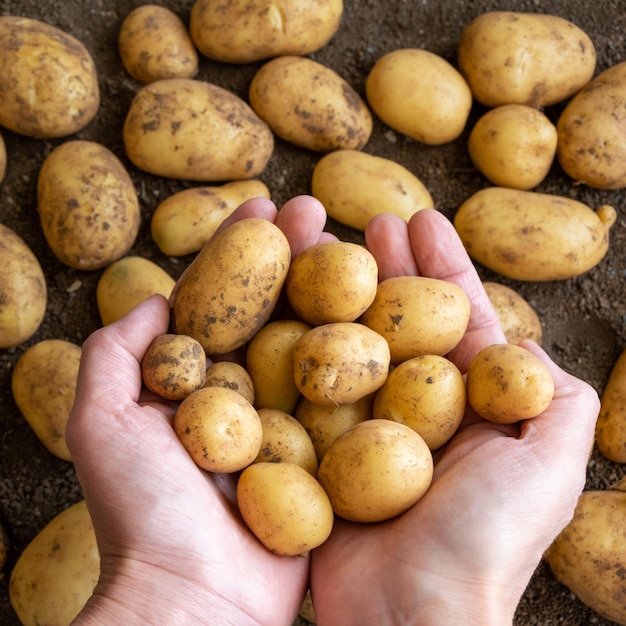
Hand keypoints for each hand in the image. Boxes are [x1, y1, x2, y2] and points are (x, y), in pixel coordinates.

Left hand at [66, 195, 333, 625]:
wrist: (199, 600)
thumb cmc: (144, 513)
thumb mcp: (100, 423)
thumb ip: (114, 354)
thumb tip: (148, 297)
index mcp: (196, 382)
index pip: (220, 297)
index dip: (240, 248)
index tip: (263, 202)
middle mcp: (246, 394)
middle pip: (273, 308)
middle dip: (294, 253)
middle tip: (317, 208)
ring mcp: (291, 419)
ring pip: (315, 341)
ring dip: (334, 290)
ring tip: (356, 240)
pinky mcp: (328, 451)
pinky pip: (348, 392)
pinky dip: (365, 351)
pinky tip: (386, 309)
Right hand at [310, 210, 599, 625]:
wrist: (411, 618)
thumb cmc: (485, 542)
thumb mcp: (549, 465)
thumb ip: (551, 399)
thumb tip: (524, 343)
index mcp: (473, 407)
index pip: (461, 318)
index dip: (443, 266)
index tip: (421, 220)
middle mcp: (419, 411)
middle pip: (403, 321)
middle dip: (388, 268)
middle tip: (367, 222)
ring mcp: (367, 429)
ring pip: (352, 346)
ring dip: (339, 296)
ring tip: (321, 247)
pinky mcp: (322, 450)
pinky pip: (307, 389)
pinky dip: (297, 348)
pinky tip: (282, 310)